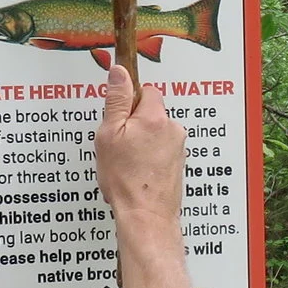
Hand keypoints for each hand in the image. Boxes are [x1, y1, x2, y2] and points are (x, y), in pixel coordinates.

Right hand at [96, 64, 185, 242]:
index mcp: (155, 117)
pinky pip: (160, 149)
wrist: (146, 215)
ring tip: (127, 162)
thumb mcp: (109, 134)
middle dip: (134, 123)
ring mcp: (178, 147)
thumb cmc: (126, 179)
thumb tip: (119, 72)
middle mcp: (172, 129)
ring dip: (142, 141)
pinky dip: (149, 156)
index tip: (119, 116)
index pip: (145, 90)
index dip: (129, 101)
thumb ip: (117, 100)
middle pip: (151, 112)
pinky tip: (136, 171)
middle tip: (118, 143)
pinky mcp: (178, 163)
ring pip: (155, 132)